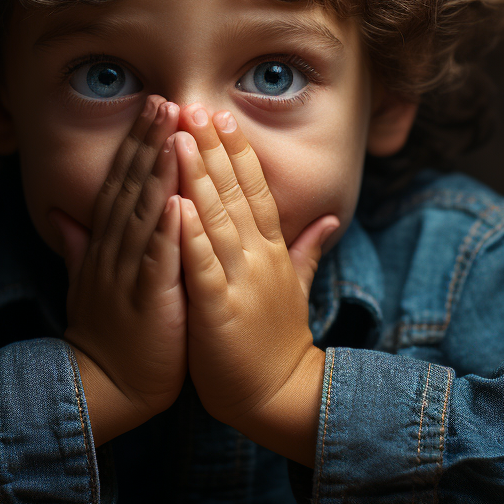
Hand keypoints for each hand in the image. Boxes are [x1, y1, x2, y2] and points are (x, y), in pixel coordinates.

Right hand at [54, 95, 185, 444]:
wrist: (104, 389)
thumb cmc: (109, 337)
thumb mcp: (89, 284)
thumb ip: (80, 245)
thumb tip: (62, 214)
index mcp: (108, 247)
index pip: (122, 183)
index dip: (137, 143)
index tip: (155, 105)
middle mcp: (114, 253)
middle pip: (131, 187)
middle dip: (149, 142)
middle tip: (166, 99)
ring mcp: (127, 276)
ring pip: (143, 215)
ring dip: (157, 172)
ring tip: (174, 133)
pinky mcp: (146, 303)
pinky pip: (155, 263)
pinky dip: (165, 232)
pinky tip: (178, 201)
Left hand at [172, 104, 338, 465]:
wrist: (280, 398)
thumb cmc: (278, 343)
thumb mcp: (297, 287)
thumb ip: (308, 248)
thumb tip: (327, 217)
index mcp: (272, 251)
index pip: (256, 190)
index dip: (238, 152)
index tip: (221, 117)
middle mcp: (259, 258)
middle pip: (236, 192)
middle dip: (213, 148)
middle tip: (194, 106)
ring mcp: (241, 282)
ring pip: (219, 219)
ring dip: (200, 176)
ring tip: (181, 137)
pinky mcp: (220, 310)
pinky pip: (204, 266)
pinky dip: (191, 234)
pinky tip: (177, 204)